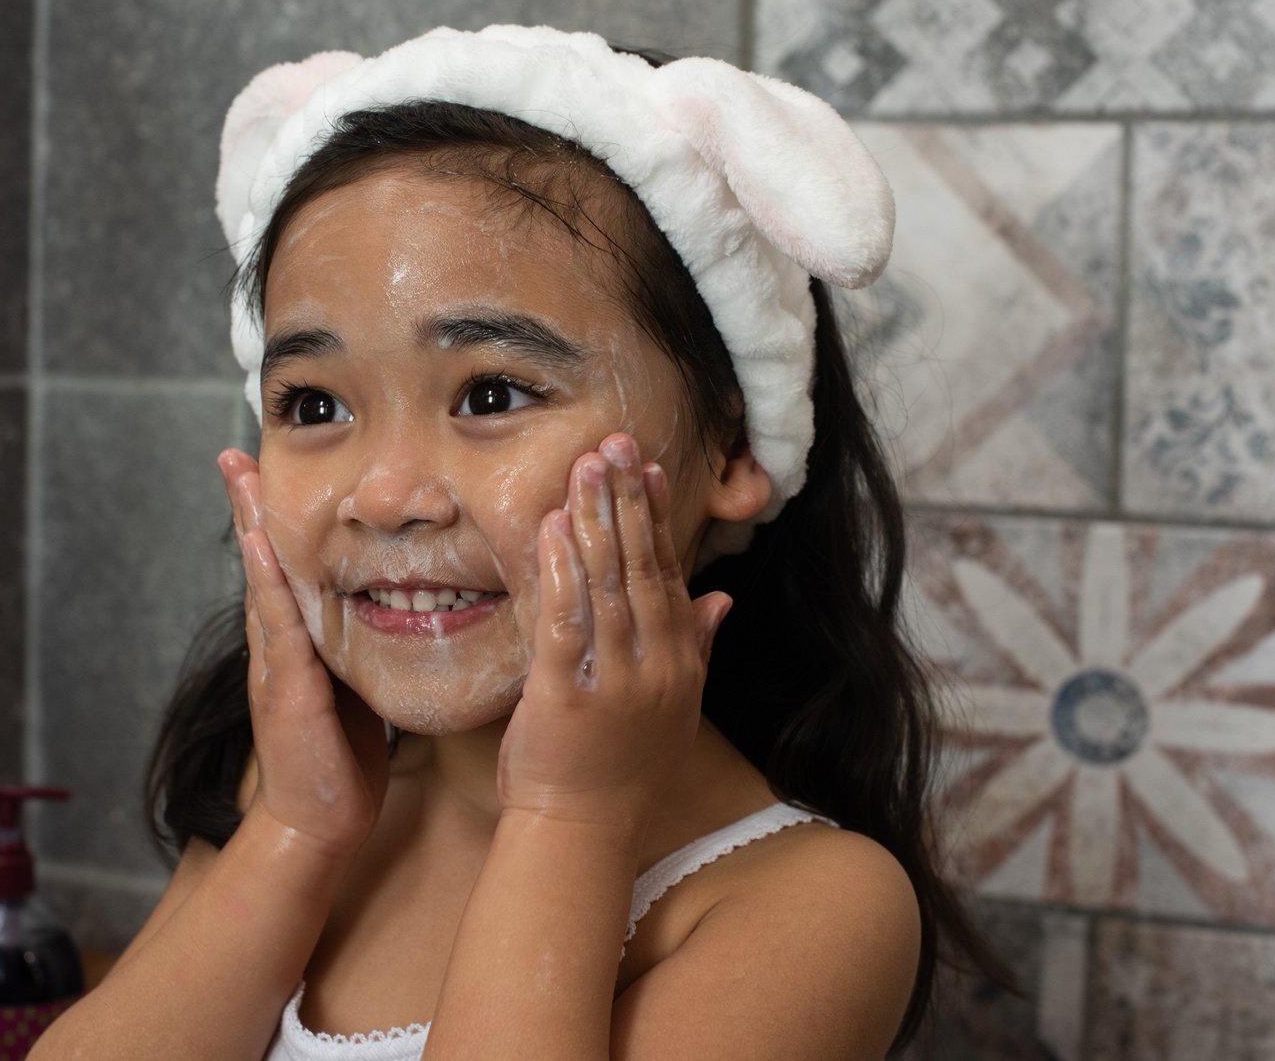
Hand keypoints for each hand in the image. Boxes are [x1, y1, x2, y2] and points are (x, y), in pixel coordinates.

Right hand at [218, 450, 389, 857]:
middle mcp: (279, 646)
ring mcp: (276, 665)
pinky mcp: (286, 689)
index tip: (263, 472)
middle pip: (261, 563)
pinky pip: (278, 627)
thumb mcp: (357, 687)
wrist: (319, 823)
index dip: (272, 521)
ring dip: (250, 527)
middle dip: (248, 507)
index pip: (284, 569)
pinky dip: (268, 584)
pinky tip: (261, 546)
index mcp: (297, 643)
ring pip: (261, 583)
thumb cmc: (342, 760)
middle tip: (234, 453)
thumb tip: (398, 611)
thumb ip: (362, 647)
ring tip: (240, 477)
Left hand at [496, 433, 731, 833]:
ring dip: (595, 520)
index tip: (646, 468)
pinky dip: (561, 571)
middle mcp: (656, 666)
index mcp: (679, 664)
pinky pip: (567, 621)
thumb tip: (721, 597)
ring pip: (608, 585)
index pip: (669, 575)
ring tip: (585, 466)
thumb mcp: (673, 708)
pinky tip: (553, 528)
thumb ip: (697, 648)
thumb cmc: (619, 772)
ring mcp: (615, 680)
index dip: (657, 519)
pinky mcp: (568, 695)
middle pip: (641, 568)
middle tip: (614, 443)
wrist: (582, 833)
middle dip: (626, 501)